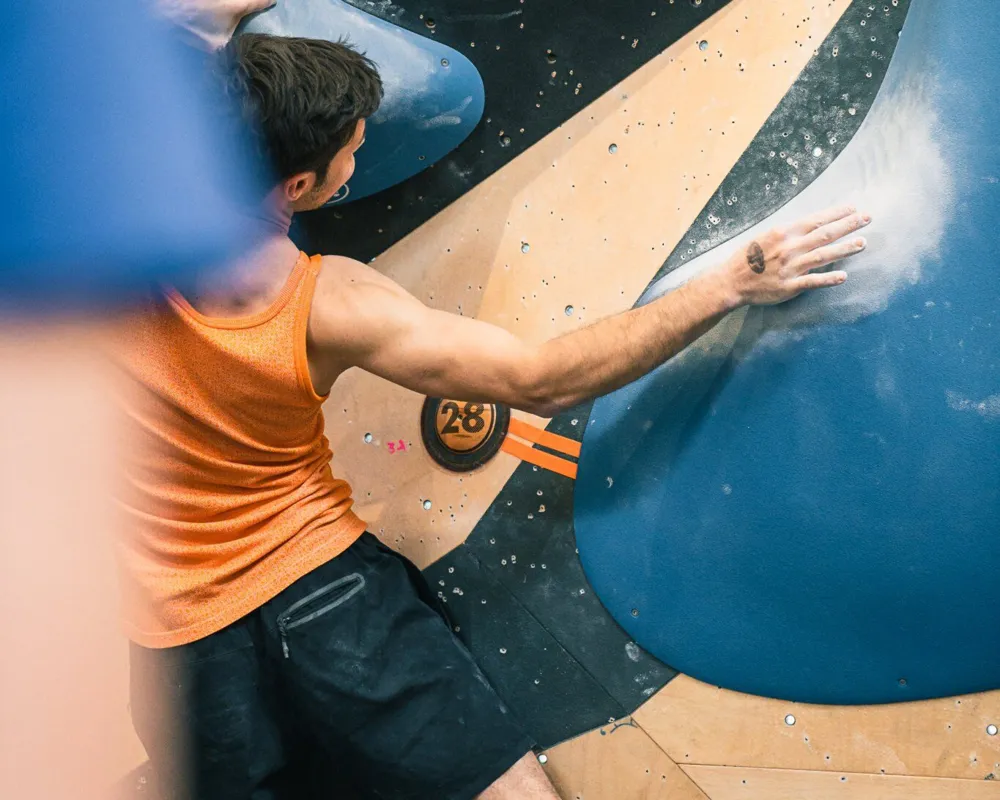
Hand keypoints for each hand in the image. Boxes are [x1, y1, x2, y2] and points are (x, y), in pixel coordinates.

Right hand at [719, 205, 870, 306]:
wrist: (730, 281)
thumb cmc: (747, 258)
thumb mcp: (765, 236)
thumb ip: (788, 233)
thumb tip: (810, 226)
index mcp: (783, 232)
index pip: (815, 220)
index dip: (836, 213)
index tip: (853, 208)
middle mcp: (790, 248)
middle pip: (824, 234)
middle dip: (848, 225)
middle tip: (867, 218)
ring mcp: (790, 267)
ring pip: (823, 255)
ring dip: (845, 249)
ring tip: (862, 243)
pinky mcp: (789, 286)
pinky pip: (812, 282)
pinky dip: (828, 279)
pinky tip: (843, 276)